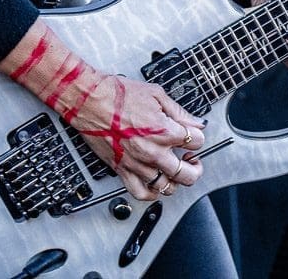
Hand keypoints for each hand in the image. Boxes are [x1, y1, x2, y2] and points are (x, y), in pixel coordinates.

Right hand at [70, 73, 205, 199]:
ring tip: (175, 170)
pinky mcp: (122, 170)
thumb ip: (179, 112)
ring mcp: (138, 164)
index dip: (198, 136)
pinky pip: (141, 193)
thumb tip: (196, 122)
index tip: (194, 134)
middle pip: (188, 173)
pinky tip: (156, 184)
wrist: (90, 100)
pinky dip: (153, 193)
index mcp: (165, 131)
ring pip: (167, 187)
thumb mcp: (156, 94)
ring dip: (176, 180)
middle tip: (192, 159)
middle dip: (196, 166)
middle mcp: (154, 152)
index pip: (197, 142)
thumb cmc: (118, 95)